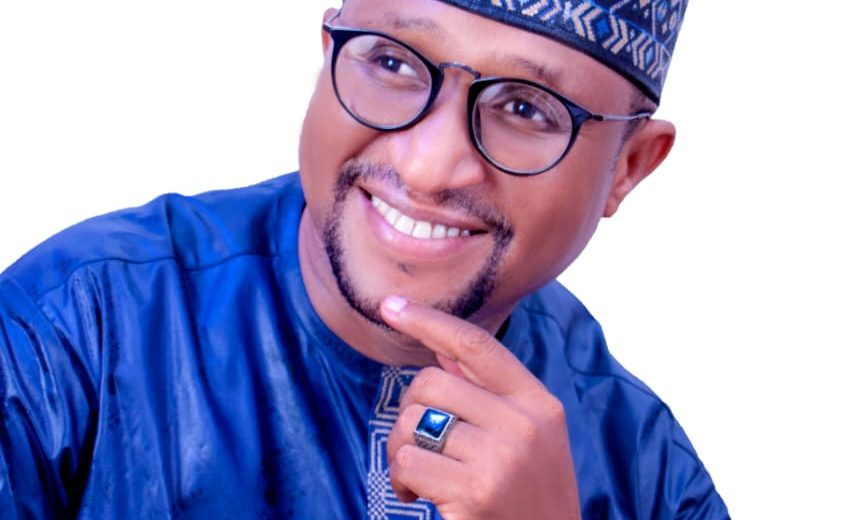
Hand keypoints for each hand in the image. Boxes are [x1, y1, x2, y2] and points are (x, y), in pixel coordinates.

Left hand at [381, 296, 580, 519]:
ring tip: (418, 478)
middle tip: (416, 446)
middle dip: (408, 413)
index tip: (391, 306)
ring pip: (412, 423)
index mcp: (539, 403)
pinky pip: (408, 462)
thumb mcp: (531, 440)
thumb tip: (444, 354)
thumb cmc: (531, 499)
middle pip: (431, 383)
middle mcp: (524, 424)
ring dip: (400, 451)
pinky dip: (401, 480)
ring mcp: (501, 457)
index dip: (430, 321)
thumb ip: (492, 396)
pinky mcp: (476, 492)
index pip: (477, 345)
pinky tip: (417, 497)